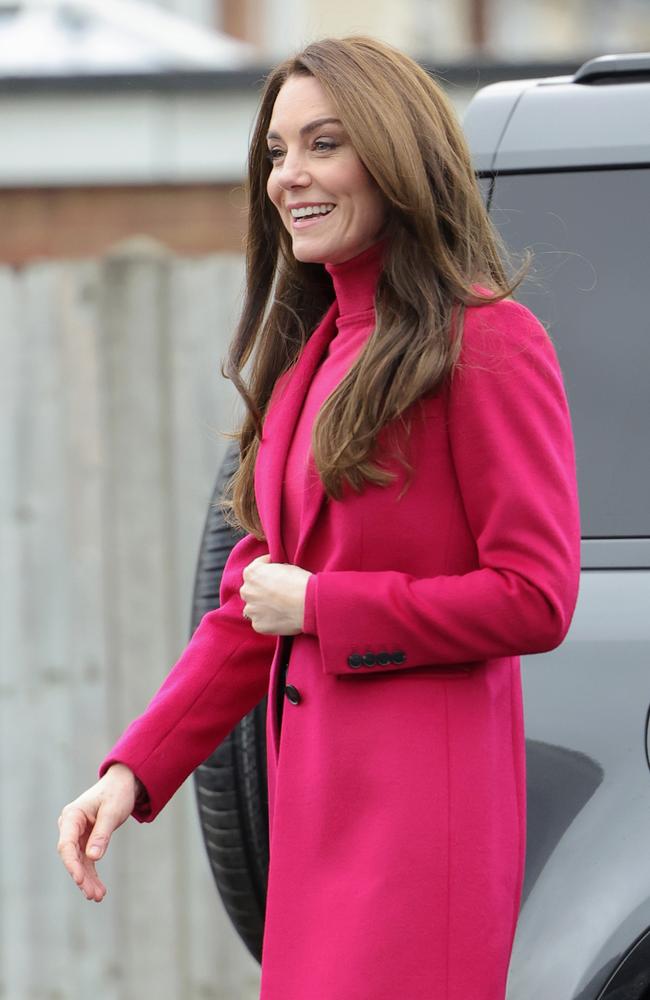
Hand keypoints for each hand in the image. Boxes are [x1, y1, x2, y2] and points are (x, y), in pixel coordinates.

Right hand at [57, 763, 137, 901]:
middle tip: (94, 895)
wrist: (123, 783)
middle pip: (72, 857)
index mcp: (71, 816)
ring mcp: (77, 834)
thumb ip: (102, 834)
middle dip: (82, 877)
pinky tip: (99, 888)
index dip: (72, 864)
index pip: (66, 845)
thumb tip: (93, 858)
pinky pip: (87, 860)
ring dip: (87, 879)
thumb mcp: (112, 812)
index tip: (79, 879)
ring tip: (98, 896)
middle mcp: (70, 826)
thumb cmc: (117, 793)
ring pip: (79, 862)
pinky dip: (92, 874)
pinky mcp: (86, 840)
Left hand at [240, 555, 310, 634]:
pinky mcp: (258, 625)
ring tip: (280, 607)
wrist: (309, 604)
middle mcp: (247, 591)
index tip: (276, 571)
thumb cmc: (300, 583)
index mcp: (252, 573)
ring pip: (254, 608)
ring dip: (263, 607)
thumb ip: (274, 571)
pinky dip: (269, 620)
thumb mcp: (286, 567)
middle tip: (278, 592)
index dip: (268, 568)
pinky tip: (282, 617)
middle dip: (261, 590)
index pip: (257, 567)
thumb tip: (276, 576)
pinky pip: (261, 621)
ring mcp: (251, 610)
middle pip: (251, 589)